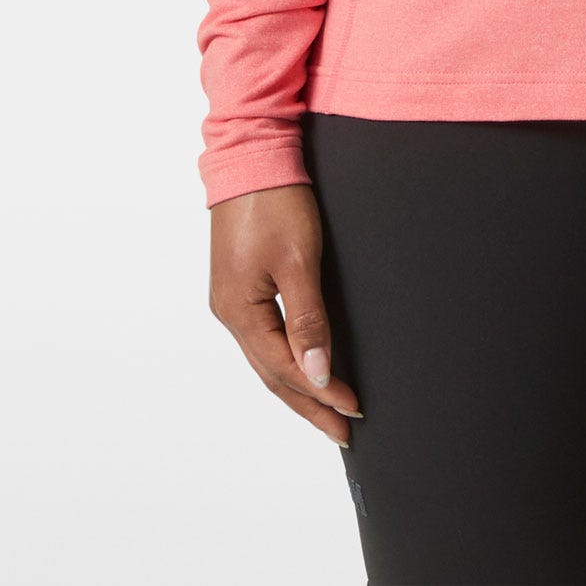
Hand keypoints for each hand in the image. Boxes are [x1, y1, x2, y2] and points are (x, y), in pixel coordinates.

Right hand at [208, 182, 362, 444]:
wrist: (252, 153)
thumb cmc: (275, 201)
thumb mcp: (297, 261)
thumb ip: (308, 320)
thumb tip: (317, 374)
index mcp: (240, 312)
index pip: (286, 369)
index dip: (322, 393)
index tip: (354, 410)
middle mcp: (230, 312)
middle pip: (272, 374)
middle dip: (309, 404)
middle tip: (342, 431)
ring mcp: (233, 299)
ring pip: (267, 358)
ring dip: (297, 386)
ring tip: (326, 410)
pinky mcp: (241, 283)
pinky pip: (265, 336)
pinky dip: (285, 358)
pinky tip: (301, 366)